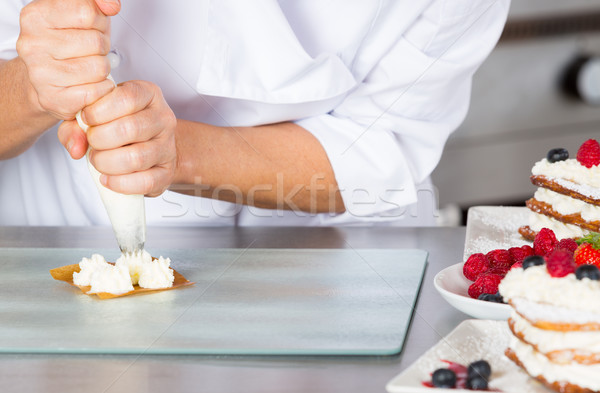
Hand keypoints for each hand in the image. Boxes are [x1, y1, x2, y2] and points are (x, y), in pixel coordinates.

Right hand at [16, 0, 120, 119]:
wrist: (46, 78)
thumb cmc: (67, 44)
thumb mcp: (82, 15)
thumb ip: (97, 4)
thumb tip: (112, 4)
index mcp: (36, 16)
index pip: (87, 12)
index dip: (98, 22)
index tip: (90, 27)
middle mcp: (32, 44)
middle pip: (96, 42)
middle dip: (102, 47)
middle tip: (89, 52)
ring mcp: (40, 73)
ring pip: (99, 68)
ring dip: (103, 69)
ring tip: (89, 67)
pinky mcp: (53, 99)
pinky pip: (97, 91)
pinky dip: (102, 88)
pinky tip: (90, 84)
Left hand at [57, 81, 177, 196]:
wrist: (148, 147)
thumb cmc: (118, 126)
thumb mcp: (95, 115)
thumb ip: (76, 125)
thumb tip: (75, 145)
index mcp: (148, 95)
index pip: (127, 97)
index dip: (99, 110)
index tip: (86, 119)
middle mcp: (163, 118)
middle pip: (130, 128)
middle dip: (99, 139)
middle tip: (91, 143)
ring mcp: (168, 146)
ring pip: (136, 157)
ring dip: (107, 163)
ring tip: (98, 160)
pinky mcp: (167, 172)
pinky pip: (145, 181)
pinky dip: (119, 183)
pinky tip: (107, 178)